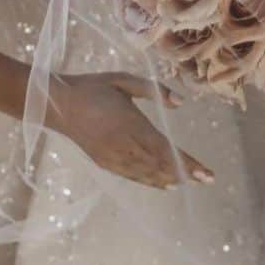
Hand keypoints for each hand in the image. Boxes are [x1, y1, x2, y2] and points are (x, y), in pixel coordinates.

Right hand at [49, 72, 214, 190]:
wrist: (58, 105)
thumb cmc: (93, 88)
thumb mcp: (123, 80)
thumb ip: (153, 90)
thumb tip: (181, 102)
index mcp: (129, 123)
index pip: (164, 147)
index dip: (186, 162)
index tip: (205, 172)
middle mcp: (123, 145)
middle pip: (159, 164)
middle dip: (184, 172)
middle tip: (206, 180)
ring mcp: (112, 157)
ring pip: (146, 173)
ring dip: (169, 179)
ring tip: (189, 182)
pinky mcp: (104, 162)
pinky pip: (132, 176)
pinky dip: (150, 182)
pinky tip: (164, 185)